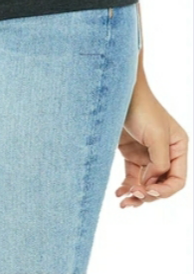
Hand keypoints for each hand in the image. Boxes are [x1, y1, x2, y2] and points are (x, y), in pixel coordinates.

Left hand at [115, 76, 188, 207]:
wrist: (117, 93)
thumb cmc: (141, 109)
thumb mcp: (156, 136)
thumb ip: (160, 162)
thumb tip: (152, 182)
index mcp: (178, 147)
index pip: (177, 180)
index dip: (165, 190)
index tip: (149, 191)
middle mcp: (165, 153)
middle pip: (161, 185)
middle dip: (149, 194)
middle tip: (134, 197)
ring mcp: (148, 155)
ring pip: (146, 185)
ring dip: (136, 196)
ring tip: (124, 202)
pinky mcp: (131, 154)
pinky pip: (132, 177)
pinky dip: (127, 187)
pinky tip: (119, 193)